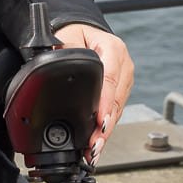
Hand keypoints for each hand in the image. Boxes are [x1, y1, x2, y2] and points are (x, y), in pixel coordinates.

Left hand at [54, 23, 134, 161]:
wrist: (83, 32)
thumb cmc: (74, 34)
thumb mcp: (67, 36)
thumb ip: (64, 50)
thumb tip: (58, 66)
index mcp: (113, 48)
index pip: (111, 79)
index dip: (105, 103)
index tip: (99, 122)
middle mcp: (124, 64)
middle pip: (116, 100)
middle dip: (104, 126)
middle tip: (94, 145)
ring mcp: (124, 79)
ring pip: (116, 110)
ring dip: (105, 131)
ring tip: (94, 150)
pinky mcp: (120, 90)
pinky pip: (114, 111)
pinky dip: (105, 128)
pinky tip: (97, 143)